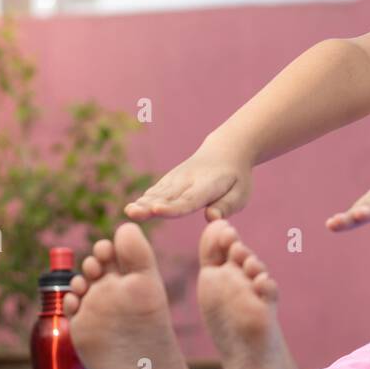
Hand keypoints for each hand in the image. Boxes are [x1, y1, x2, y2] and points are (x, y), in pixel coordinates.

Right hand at [125, 139, 253, 221]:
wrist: (225, 151)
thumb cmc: (235, 178)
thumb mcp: (241, 193)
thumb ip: (226, 206)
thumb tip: (211, 217)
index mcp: (208, 185)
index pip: (189, 199)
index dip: (172, 206)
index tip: (156, 210)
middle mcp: (188, 180)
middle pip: (168, 196)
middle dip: (149, 205)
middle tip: (132, 214)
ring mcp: (177, 178)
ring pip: (158, 192)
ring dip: (142, 202)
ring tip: (129, 212)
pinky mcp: (170, 180)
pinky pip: (156, 190)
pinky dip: (145, 198)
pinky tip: (133, 209)